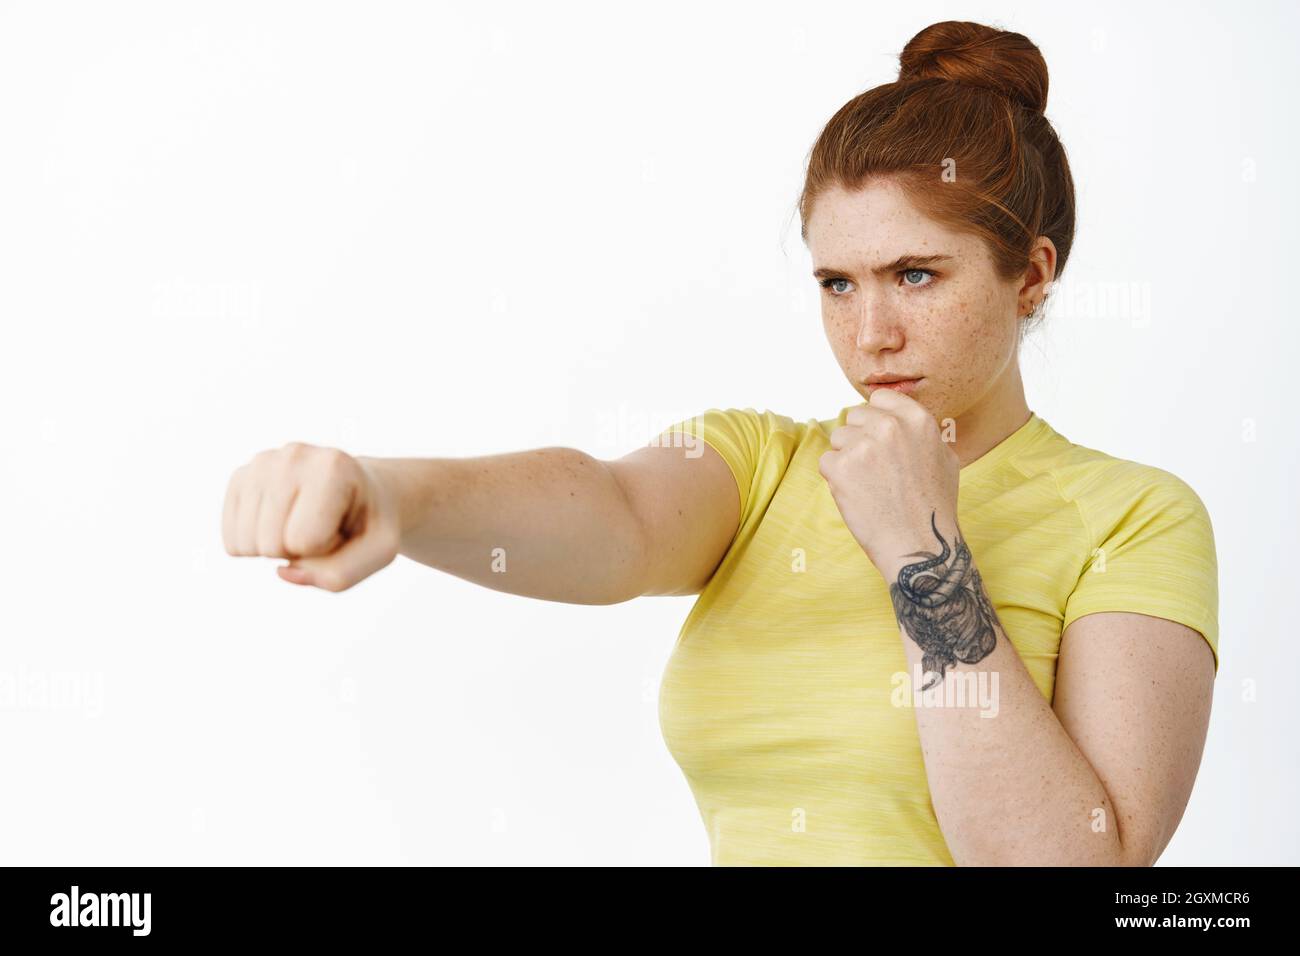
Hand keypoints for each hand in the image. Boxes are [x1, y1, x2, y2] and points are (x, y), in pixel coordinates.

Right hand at [222, 442, 400, 591]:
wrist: (359, 490)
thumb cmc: (368, 523)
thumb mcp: (380, 552)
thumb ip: (342, 574)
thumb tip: (283, 571)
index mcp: (332, 467)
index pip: (304, 541)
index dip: (327, 548)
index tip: (343, 525)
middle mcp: (292, 456)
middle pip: (271, 545)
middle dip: (300, 551)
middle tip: (324, 526)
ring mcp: (261, 463)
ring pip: (246, 545)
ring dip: (278, 548)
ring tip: (305, 522)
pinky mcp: (240, 478)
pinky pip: (232, 541)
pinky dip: (257, 545)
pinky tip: (282, 522)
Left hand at [817, 389, 959, 569]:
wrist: (919, 545)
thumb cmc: (933, 507)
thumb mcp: (944, 458)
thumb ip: (921, 433)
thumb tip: (902, 418)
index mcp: (917, 419)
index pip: (880, 397)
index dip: (876, 417)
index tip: (879, 438)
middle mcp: (889, 426)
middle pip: (854, 416)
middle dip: (859, 438)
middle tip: (875, 469)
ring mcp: (863, 445)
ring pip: (838, 438)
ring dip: (846, 458)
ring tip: (868, 485)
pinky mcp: (840, 467)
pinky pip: (826, 462)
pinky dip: (836, 479)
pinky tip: (857, 495)